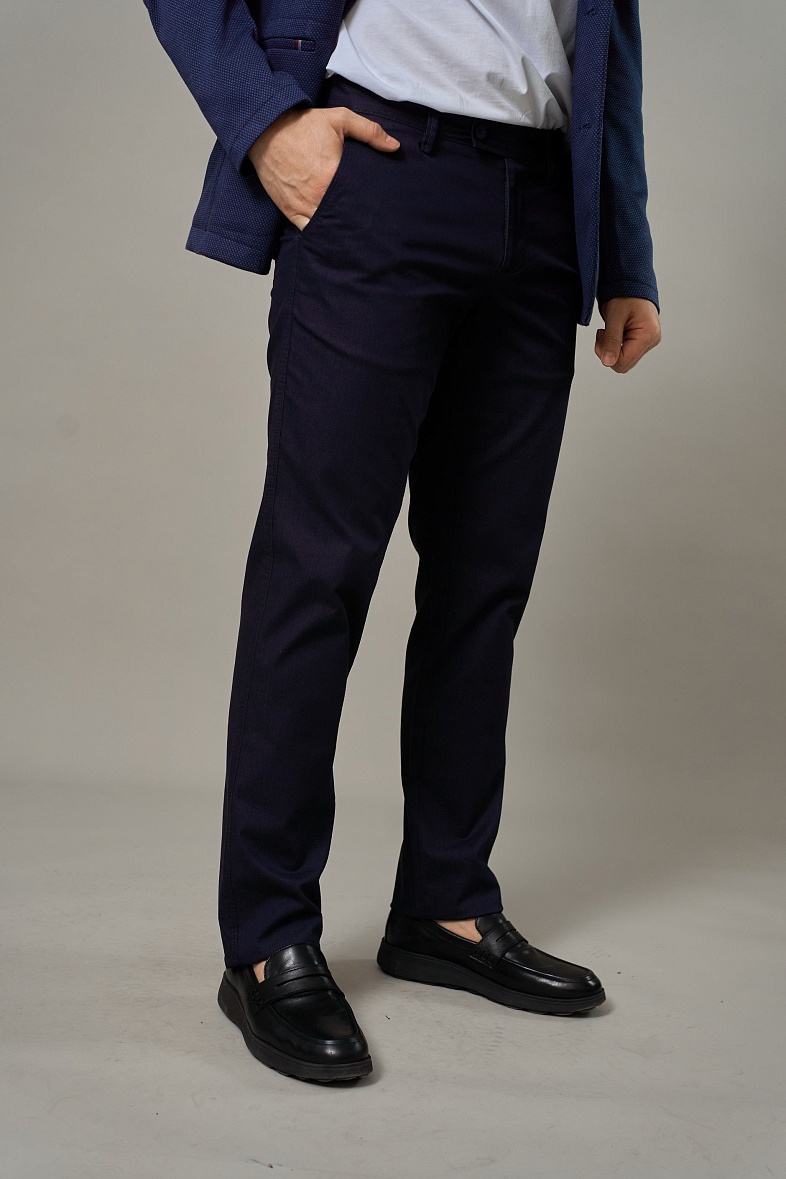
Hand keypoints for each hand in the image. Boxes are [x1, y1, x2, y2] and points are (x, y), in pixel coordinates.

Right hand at [247, 105, 399, 230]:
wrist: (266, 129)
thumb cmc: (303, 124)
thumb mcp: (340, 119)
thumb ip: (370, 131)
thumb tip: (395, 146)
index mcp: (333, 176)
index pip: (358, 200)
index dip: (369, 206)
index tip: (378, 210)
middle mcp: (318, 195)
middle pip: (343, 217)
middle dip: (356, 221)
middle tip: (370, 226)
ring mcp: (303, 205)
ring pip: (326, 228)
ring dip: (338, 230)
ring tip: (352, 233)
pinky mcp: (290, 210)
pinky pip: (307, 230)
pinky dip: (318, 234)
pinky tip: (329, 235)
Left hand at [595, 297, 661, 372]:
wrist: (631, 284)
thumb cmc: (625, 294)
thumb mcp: (614, 317)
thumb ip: (611, 341)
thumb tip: (608, 362)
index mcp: (648, 334)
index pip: (624, 362)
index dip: (608, 354)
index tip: (602, 335)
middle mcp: (651, 340)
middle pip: (624, 363)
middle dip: (609, 352)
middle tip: (604, 333)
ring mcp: (648, 341)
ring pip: (624, 359)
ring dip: (612, 349)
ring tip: (611, 330)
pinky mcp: (643, 341)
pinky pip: (626, 352)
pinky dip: (616, 346)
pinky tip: (616, 332)